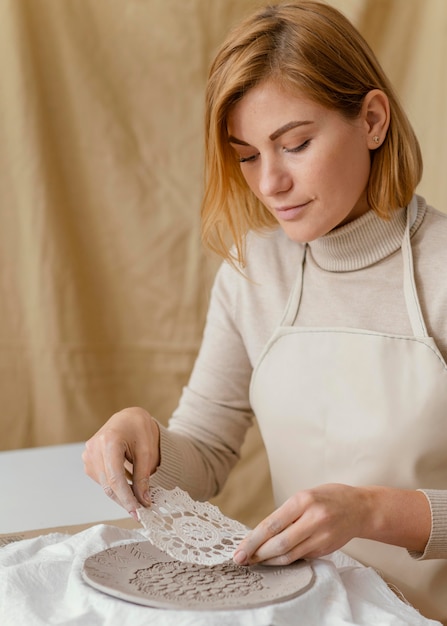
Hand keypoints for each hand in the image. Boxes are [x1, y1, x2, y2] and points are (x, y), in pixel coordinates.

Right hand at [82, 407, 159, 518]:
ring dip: (121, 495)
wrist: (128, 418)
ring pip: (105, 485)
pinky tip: (128, 487)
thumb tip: (143, 500)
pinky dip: (115, 487)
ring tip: (138, 498)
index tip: (138, 512)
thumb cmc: (139, 428)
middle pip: (108, 484)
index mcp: (109, 441)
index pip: (116, 477)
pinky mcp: (88, 460)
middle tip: (141, 512)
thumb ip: (143, 476)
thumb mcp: (146, 450)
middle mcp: (94, 448)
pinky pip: (102, 480)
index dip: (126, 498)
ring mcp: (88, 455)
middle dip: (125, 500)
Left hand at [233, 483, 370, 565]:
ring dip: (268, 560)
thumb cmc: (328, 498)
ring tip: (254, 561)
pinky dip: (284, 560)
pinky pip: (299, 558)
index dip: (253, 540)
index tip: (239, 550)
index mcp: (303, 500)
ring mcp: (321, 536)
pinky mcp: (325, 549)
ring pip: (289, 555)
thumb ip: (285, 514)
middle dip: (257, 554)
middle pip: (279, 543)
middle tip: (241, 560)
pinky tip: (273, 559)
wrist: (360, 508)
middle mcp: (313, 519)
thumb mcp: (304, 496)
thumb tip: (259, 535)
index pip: (272, 524)